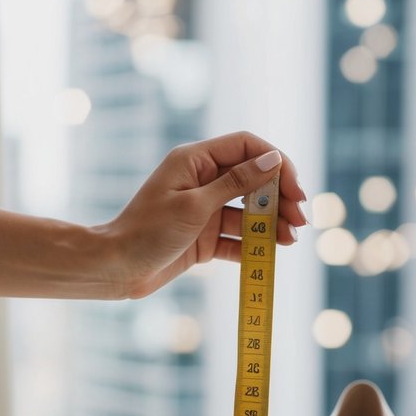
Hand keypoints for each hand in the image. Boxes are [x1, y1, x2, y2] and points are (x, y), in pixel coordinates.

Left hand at [98, 131, 306, 298]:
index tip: (295, 189)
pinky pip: (236, 237)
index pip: (247, 146)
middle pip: (253, 179)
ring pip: (248, 211)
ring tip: (291, 239)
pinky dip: (254, 244)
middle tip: (300, 219)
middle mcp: (202, 180)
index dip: (277, 163)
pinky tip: (272, 253)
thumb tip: (273, 159)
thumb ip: (235, 183)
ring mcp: (204, 209)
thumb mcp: (194, 206)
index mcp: (195, 160)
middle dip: (280, 197)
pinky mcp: (203, 237)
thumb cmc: (147, 232)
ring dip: (272, 223)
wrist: (114, 269)